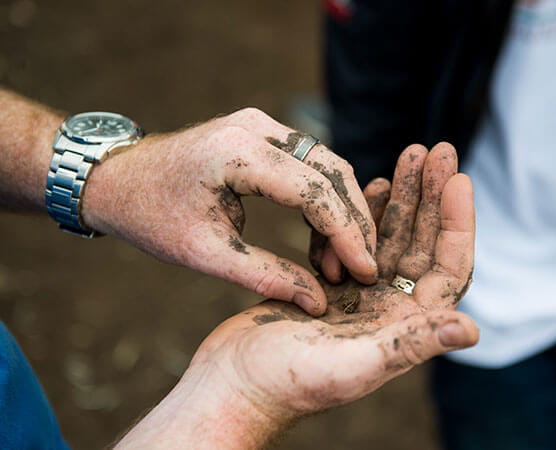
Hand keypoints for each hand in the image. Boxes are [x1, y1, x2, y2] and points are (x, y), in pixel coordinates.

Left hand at [83, 108, 377, 315]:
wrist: (118, 179)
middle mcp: (257, 128)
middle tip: (360, 271)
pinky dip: (323, 202)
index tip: (365, 271)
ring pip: (327, 167)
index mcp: (238, 153)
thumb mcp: (204, 254)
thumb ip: (264, 275)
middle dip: (353, 224)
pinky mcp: (264, 134)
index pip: (314, 191)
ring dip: (341, 214)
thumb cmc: (152, 215)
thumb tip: (318, 302)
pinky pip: (311, 165)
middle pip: (331, 172)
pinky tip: (322, 240)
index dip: (346, 234)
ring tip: (338, 263)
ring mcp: (262, 126)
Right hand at [115, 143, 476, 448]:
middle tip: (439, 149)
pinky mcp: (333, 285)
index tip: (458, 179)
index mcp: (405, 327)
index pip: (447, 268)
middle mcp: (391, 309)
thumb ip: (412, 344)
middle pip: (422, 243)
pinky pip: (359, 239)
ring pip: (391, 236)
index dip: (457, 224)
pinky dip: (367, 210)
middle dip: (431, 195)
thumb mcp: (356, 365)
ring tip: (410, 154)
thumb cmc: (288, 383)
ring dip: (403, 196)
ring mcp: (362, 295)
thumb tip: (474, 329)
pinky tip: (372, 183)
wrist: (235, 383)